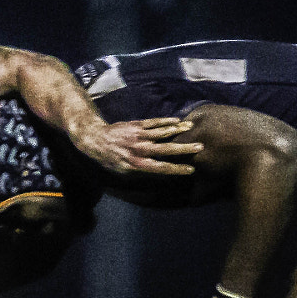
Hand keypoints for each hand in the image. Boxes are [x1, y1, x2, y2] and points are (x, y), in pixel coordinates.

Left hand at [72, 116, 200, 175]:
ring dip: (178, 130)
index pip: (161, 168)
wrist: (96, 139)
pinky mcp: (136, 125)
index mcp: (137, 164)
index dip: (177, 169)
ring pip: (162, 132)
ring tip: (192, 127)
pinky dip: (166, 121)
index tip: (191, 170)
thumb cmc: (111, 159)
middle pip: (166, 149)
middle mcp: (139, 150)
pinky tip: (177, 120)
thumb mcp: (123, 172)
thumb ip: (142, 173)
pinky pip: (154, 122)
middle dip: (184, 148)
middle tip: (200, 147)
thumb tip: (161, 177)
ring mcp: (138, 136)